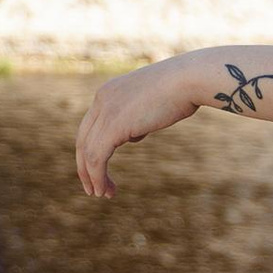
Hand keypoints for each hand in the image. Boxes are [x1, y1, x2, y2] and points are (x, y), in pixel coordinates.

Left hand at [75, 53, 207, 199]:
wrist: (190, 79)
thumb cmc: (181, 89)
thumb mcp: (152, 104)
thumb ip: (137, 118)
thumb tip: (131, 135)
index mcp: (108, 91)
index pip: (90, 126)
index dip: (92, 150)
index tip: (100, 169)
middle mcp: (102, 99)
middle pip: (83, 139)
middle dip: (85, 166)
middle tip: (94, 188)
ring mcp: (106, 111)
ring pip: (87, 151)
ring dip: (92, 176)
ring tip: (102, 194)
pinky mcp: (114, 125)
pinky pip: (97, 157)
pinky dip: (98, 176)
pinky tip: (105, 190)